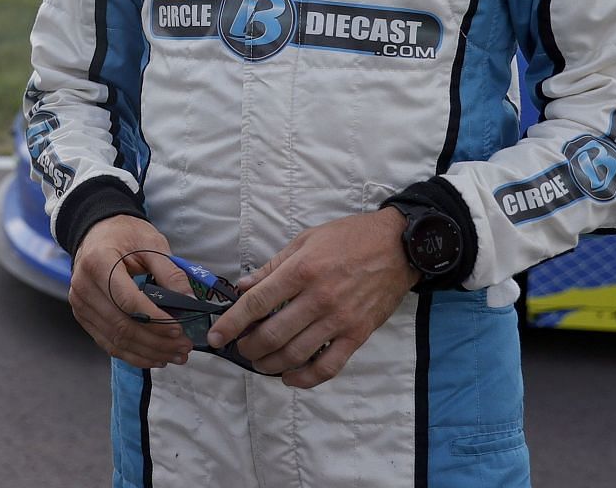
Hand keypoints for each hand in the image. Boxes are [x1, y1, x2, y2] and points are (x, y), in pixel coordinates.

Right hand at [68, 215, 195, 368]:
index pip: (127, 301)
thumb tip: (190, 302)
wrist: (97, 232)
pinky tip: (155, 357)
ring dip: (148, 352)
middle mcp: (84, 286)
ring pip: (116, 340)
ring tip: (176, 355)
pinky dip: (133, 355)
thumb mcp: (152, 243)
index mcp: (99, 262)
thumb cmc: (125, 235)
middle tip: (184, 347)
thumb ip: (170, 272)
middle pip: (122, 325)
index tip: (179, 329)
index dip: (155, 320)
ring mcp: (80, 304)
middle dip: (157, 341)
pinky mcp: (83, 316)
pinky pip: (108, 343)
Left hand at [205, 210, 418, 387]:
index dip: (231, 323)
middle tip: (240, 348)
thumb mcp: (305, 241)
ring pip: (296, 353)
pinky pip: (329, 365)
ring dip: (271, 364)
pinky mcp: (358, 334)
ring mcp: (340, 319)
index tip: (216, 336)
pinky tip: (290, 378)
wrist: (399, 246)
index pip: (257, 303)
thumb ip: (272, 267)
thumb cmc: (348, 238)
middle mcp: (318, 298)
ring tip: (259, 362)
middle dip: (249, 347)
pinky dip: (306, 378)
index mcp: (301, 271)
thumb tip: (243, 287)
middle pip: (273, 334)